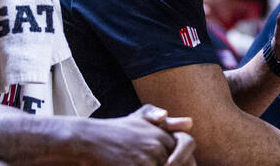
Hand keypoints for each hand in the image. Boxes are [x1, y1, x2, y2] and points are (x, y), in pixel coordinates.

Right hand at [55, 104, 194, 165]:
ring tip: (144, 162)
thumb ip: (163, 121)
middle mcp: (157, 143)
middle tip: (170, 165)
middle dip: (176, 165)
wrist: (89, 139)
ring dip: (157, 165)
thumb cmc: (115, 130)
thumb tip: (190, 122)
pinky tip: (134, 165)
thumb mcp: (139, 119)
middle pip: (179, 163)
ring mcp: (147, 157)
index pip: (187, 147)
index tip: (184, 164)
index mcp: (161, 132)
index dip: (187, 160)